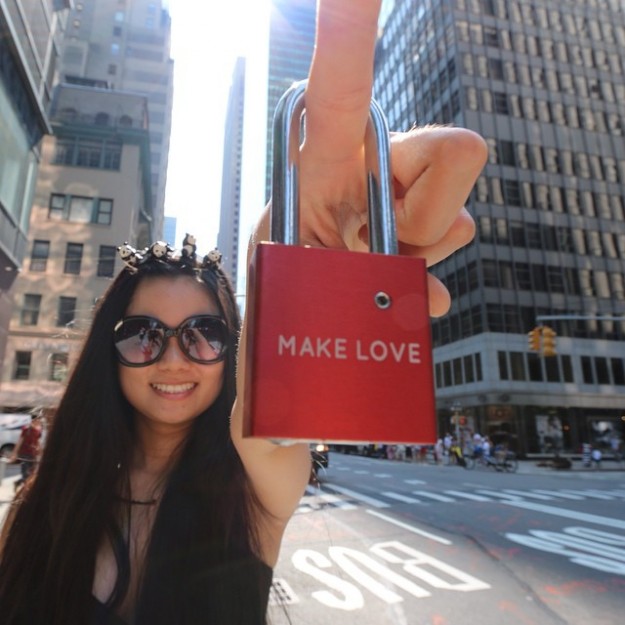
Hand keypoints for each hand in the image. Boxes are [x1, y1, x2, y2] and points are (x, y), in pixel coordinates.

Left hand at [294, 0, 486, 316]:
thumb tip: (432, 299)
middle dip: (430, 221)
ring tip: (376, 264)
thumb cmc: (288, 269)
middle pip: (460, 152)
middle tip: (382, 248)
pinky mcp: (427, 218)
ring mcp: (408, 188)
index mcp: (328, 156)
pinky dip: (429, 276)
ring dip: (420, 258)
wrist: (300, 291)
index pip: (343, 85)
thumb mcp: (298, 278)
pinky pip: (458, 236)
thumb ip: (348, 284)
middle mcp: (378, 157)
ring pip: (459, 219)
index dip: (351, 33)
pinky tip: (401, 281)